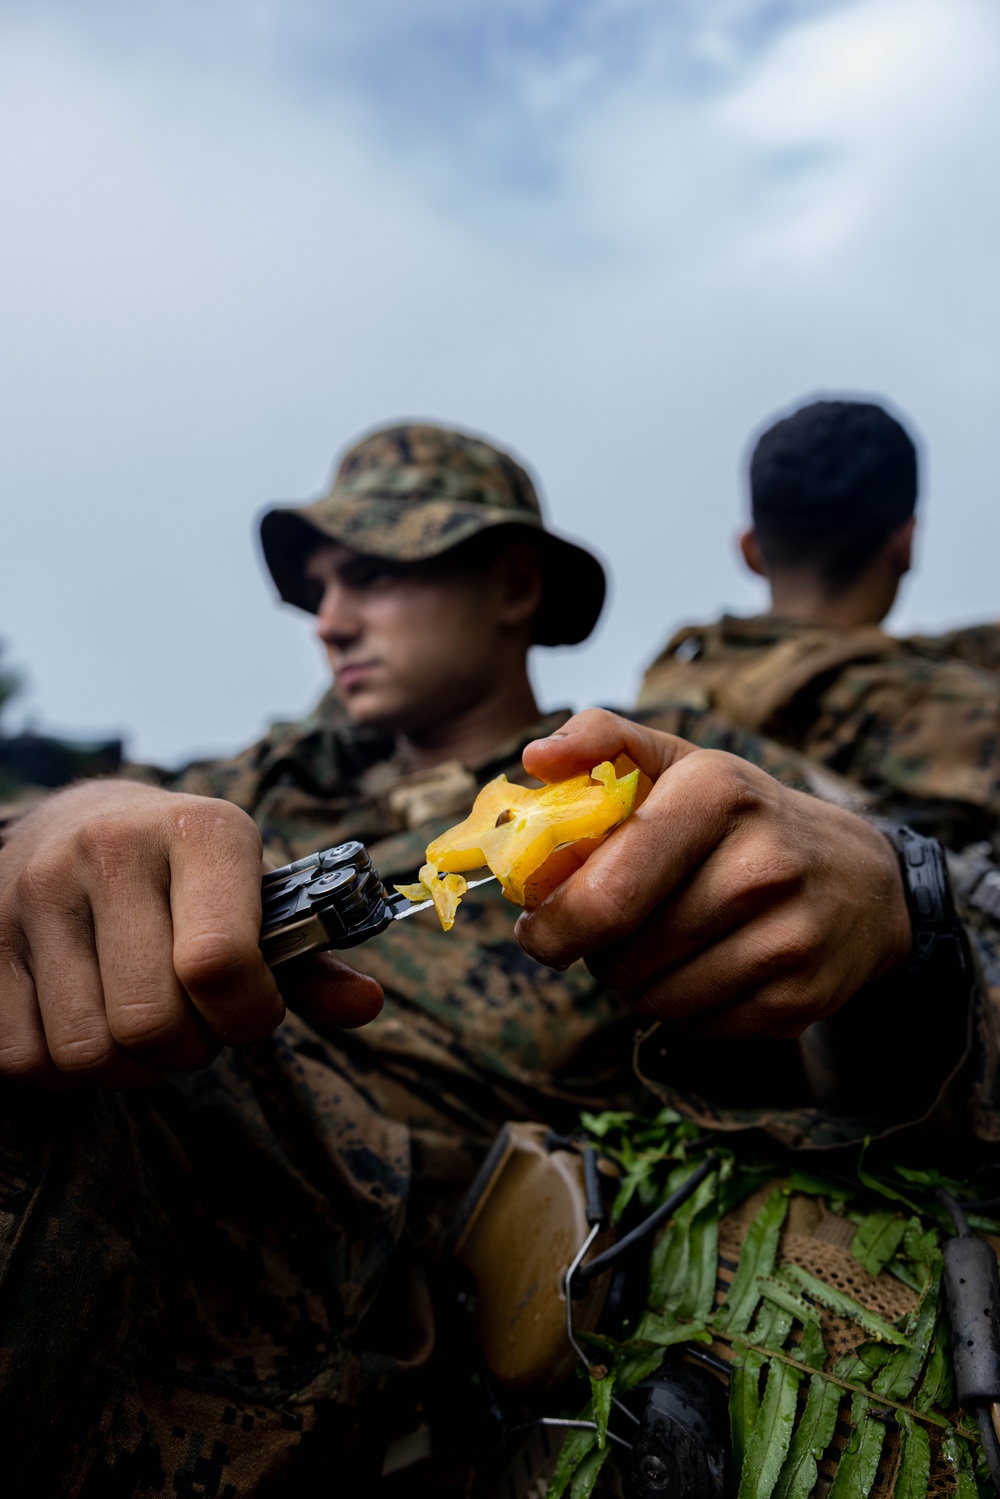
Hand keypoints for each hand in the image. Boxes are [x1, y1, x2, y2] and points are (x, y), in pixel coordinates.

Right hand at [0, 780, 382, 1085]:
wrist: (79, 820)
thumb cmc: (190, 873)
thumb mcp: (258, 892)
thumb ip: (312, 957)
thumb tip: (366, 1006)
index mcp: (201, 830)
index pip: (221, 962)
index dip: (246, 1016)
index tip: (252, 1012)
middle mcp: (109, 849)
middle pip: (150, 1022)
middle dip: (188, 1050)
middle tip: (198, 1026)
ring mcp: (34, 891)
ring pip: (85, 1051)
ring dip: (128, 1068)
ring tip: (147, 1026)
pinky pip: (22, 1057)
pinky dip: (64, 1070)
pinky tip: (92, 1024)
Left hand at [515, 711, 911, 1038]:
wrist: (861, 878)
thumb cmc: (741, 819)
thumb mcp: (682, 763)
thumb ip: (601, 742)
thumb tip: (536, 758)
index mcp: (716, 794)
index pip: (607, 894)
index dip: (552, 926)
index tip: (535, 927)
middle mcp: (761, 865)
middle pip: (623, 956)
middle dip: (593, 954)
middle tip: (602, 933)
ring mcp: (788, 937)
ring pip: (656, 1000)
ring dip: (635, 984)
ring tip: (656, 946)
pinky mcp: (802, 998)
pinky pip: (698, 1026)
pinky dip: (683, 1008)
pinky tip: (703, 968)